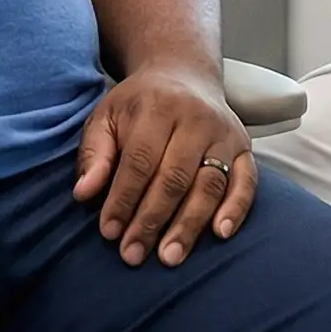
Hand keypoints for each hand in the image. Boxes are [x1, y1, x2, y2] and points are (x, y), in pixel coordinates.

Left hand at [74, 62, 256, 265]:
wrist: (183, 74)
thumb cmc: (139, 105)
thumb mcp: (106, 117)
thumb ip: (95, 154)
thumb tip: (83, 193)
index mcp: (157, 107)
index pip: (139, 160)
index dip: (123, 199)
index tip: (109, 232)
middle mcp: (195, 118)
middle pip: (174, 177)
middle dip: (152, 220)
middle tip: (133, 254)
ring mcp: (224, 133)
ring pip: (209, 184)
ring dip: (189, 224)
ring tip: (169, 257)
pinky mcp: (244, 147)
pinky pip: (246, 181)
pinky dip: (236, 209)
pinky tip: (220, 234)